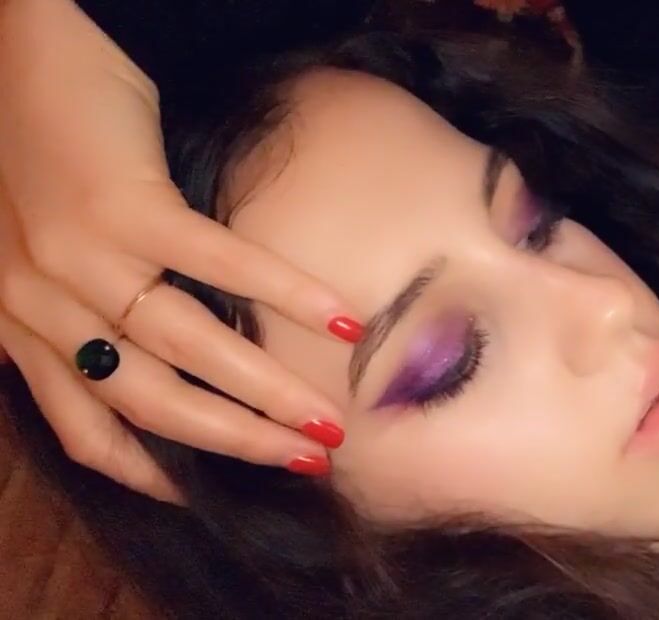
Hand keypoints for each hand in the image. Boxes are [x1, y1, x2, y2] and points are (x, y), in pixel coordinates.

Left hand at [0, 0, 361, 501]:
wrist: (22, 37)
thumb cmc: (35, 129)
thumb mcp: (35, 238)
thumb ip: (81, 300)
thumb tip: (176, 347)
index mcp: (16, 317)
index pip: (82, 426)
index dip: (146, 474)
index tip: (206, 495)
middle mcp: (38, 302)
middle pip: (151, 404)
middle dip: (238, 443)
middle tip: (310, 461)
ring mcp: (79, 256)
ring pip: (185, 353)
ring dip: (269, 396)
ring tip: (330, 421)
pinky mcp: (125, 204)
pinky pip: (218, 265)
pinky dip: (285, 295)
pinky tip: (339, 318)